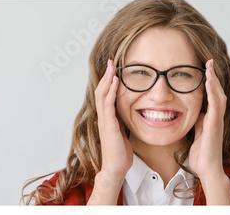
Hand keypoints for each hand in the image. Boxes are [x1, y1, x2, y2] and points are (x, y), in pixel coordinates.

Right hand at [95, 59, 132, 183]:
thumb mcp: (122, 132)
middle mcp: (103, 116)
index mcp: (107, 118)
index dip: (107, 81)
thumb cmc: (120, 153)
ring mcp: (104, 119)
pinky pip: (108, 104)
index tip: (112, 69)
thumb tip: (129, 113)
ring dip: (106, 79)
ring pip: (102, 94)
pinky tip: (114, 82)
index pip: (105, 95)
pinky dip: (110, 91)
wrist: (116, 167)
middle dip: (105, 75)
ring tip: (111, 67)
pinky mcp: (108, 124)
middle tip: (110, 62)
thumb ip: (122, 121)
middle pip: (101, 90)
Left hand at [188, 61, 228, 187]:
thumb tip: (192, 110)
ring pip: (218, 96)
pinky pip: (215, 106)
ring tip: (209, 67)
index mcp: (210, 117)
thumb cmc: (201, 152)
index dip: (210, 82)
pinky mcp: (214, 126)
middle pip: (217, 92)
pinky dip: (212, 93)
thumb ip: (196, 120)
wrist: (207, 168)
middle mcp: (216, 117)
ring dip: (214, 81)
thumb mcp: (196, 131)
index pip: (212, 95)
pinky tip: (209, 83)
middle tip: (209, 62)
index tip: (205, 68)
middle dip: (213, 76)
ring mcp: (216, 121)